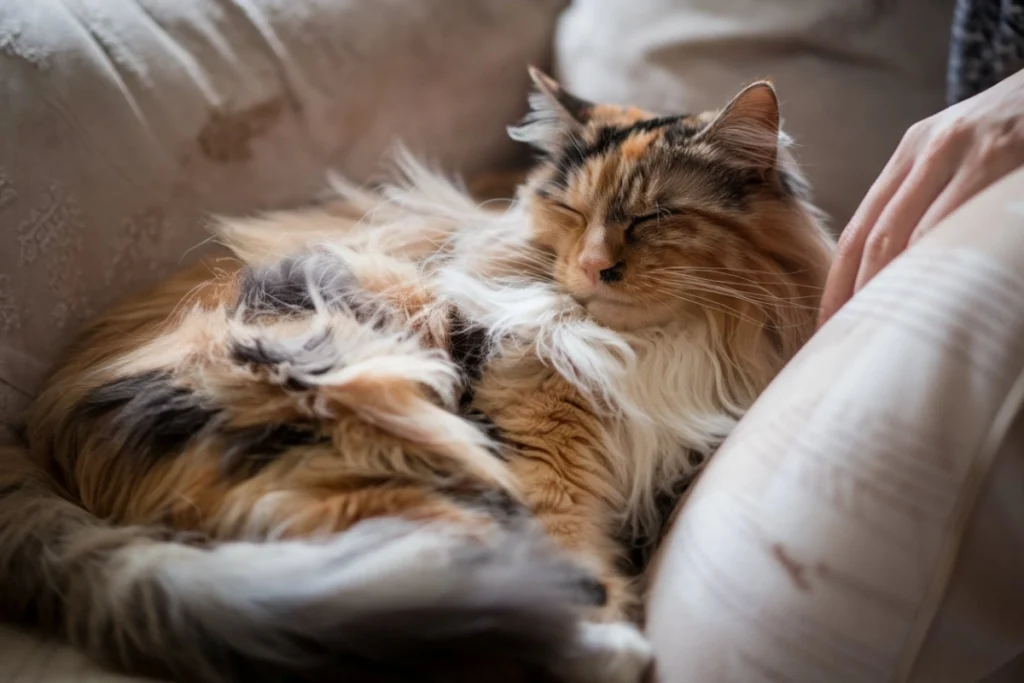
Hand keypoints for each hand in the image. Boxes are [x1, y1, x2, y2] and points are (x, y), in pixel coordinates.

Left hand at [818, 69, 1023, 327]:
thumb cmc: (1014, 131)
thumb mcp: (960, 150)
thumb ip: (926, 196)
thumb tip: (889, 267)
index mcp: (910, 150)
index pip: (859, 229)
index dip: (839, 281)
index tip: (830, 323)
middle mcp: (928, 147)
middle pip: (876, 237)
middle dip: (861, 293)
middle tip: (855, 340)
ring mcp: (965, 149)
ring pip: (916, 235)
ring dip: (900, 288)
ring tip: (892, 332)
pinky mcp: (1000, 154)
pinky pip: (963, 223)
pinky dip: (946, 264)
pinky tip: (941, 299)